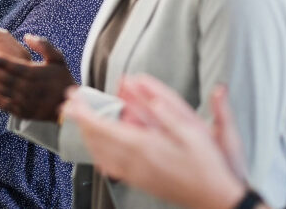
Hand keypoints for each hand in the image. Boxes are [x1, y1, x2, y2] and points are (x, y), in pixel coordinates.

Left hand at [0, 34, 75, 120]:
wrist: (67, 106)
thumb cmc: (61, 79)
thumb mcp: (58, 59)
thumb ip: (44, 46)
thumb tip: (28, 36)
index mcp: (36, 74)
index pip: (15, 66)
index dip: (1, 60)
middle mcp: (28, 88)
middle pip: (6, 78)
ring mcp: (24, 101)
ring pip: (3, 91)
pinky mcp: (21, 111)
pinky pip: (5, 105)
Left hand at [63, 78, 247, 208]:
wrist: (215, 200)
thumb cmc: (207, 165)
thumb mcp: (193, 130)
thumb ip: (166, 109)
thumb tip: (145, 88)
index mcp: (144, 146)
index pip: (102, 126)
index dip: (83, 111)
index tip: (72, 98)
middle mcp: (133, 162)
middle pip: (94, 139)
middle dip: (79, 119)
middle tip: (70, 103)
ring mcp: (134, 175)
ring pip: (98, 154)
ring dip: (86, 134)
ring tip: (81, 119)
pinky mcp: (138, 182)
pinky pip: (108, 166)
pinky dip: (97, 152)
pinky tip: (99, 147)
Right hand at [118, 76, 246, 181]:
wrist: (226, 194)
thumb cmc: (229, 167)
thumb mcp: (228, 137)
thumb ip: (222, 112)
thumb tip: (220, 89)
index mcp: (193, 124)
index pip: (170, 102)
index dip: (154, 89)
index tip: (139, 79)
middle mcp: (180, 133)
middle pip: (154, 112)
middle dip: (137, 98)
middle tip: (122, 86)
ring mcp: (172, 145)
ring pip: (148, 127)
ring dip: (133, 115)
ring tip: (119, 104)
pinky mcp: (167, 158)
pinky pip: (147, 145)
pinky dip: (135, 136)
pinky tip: (123, 131)